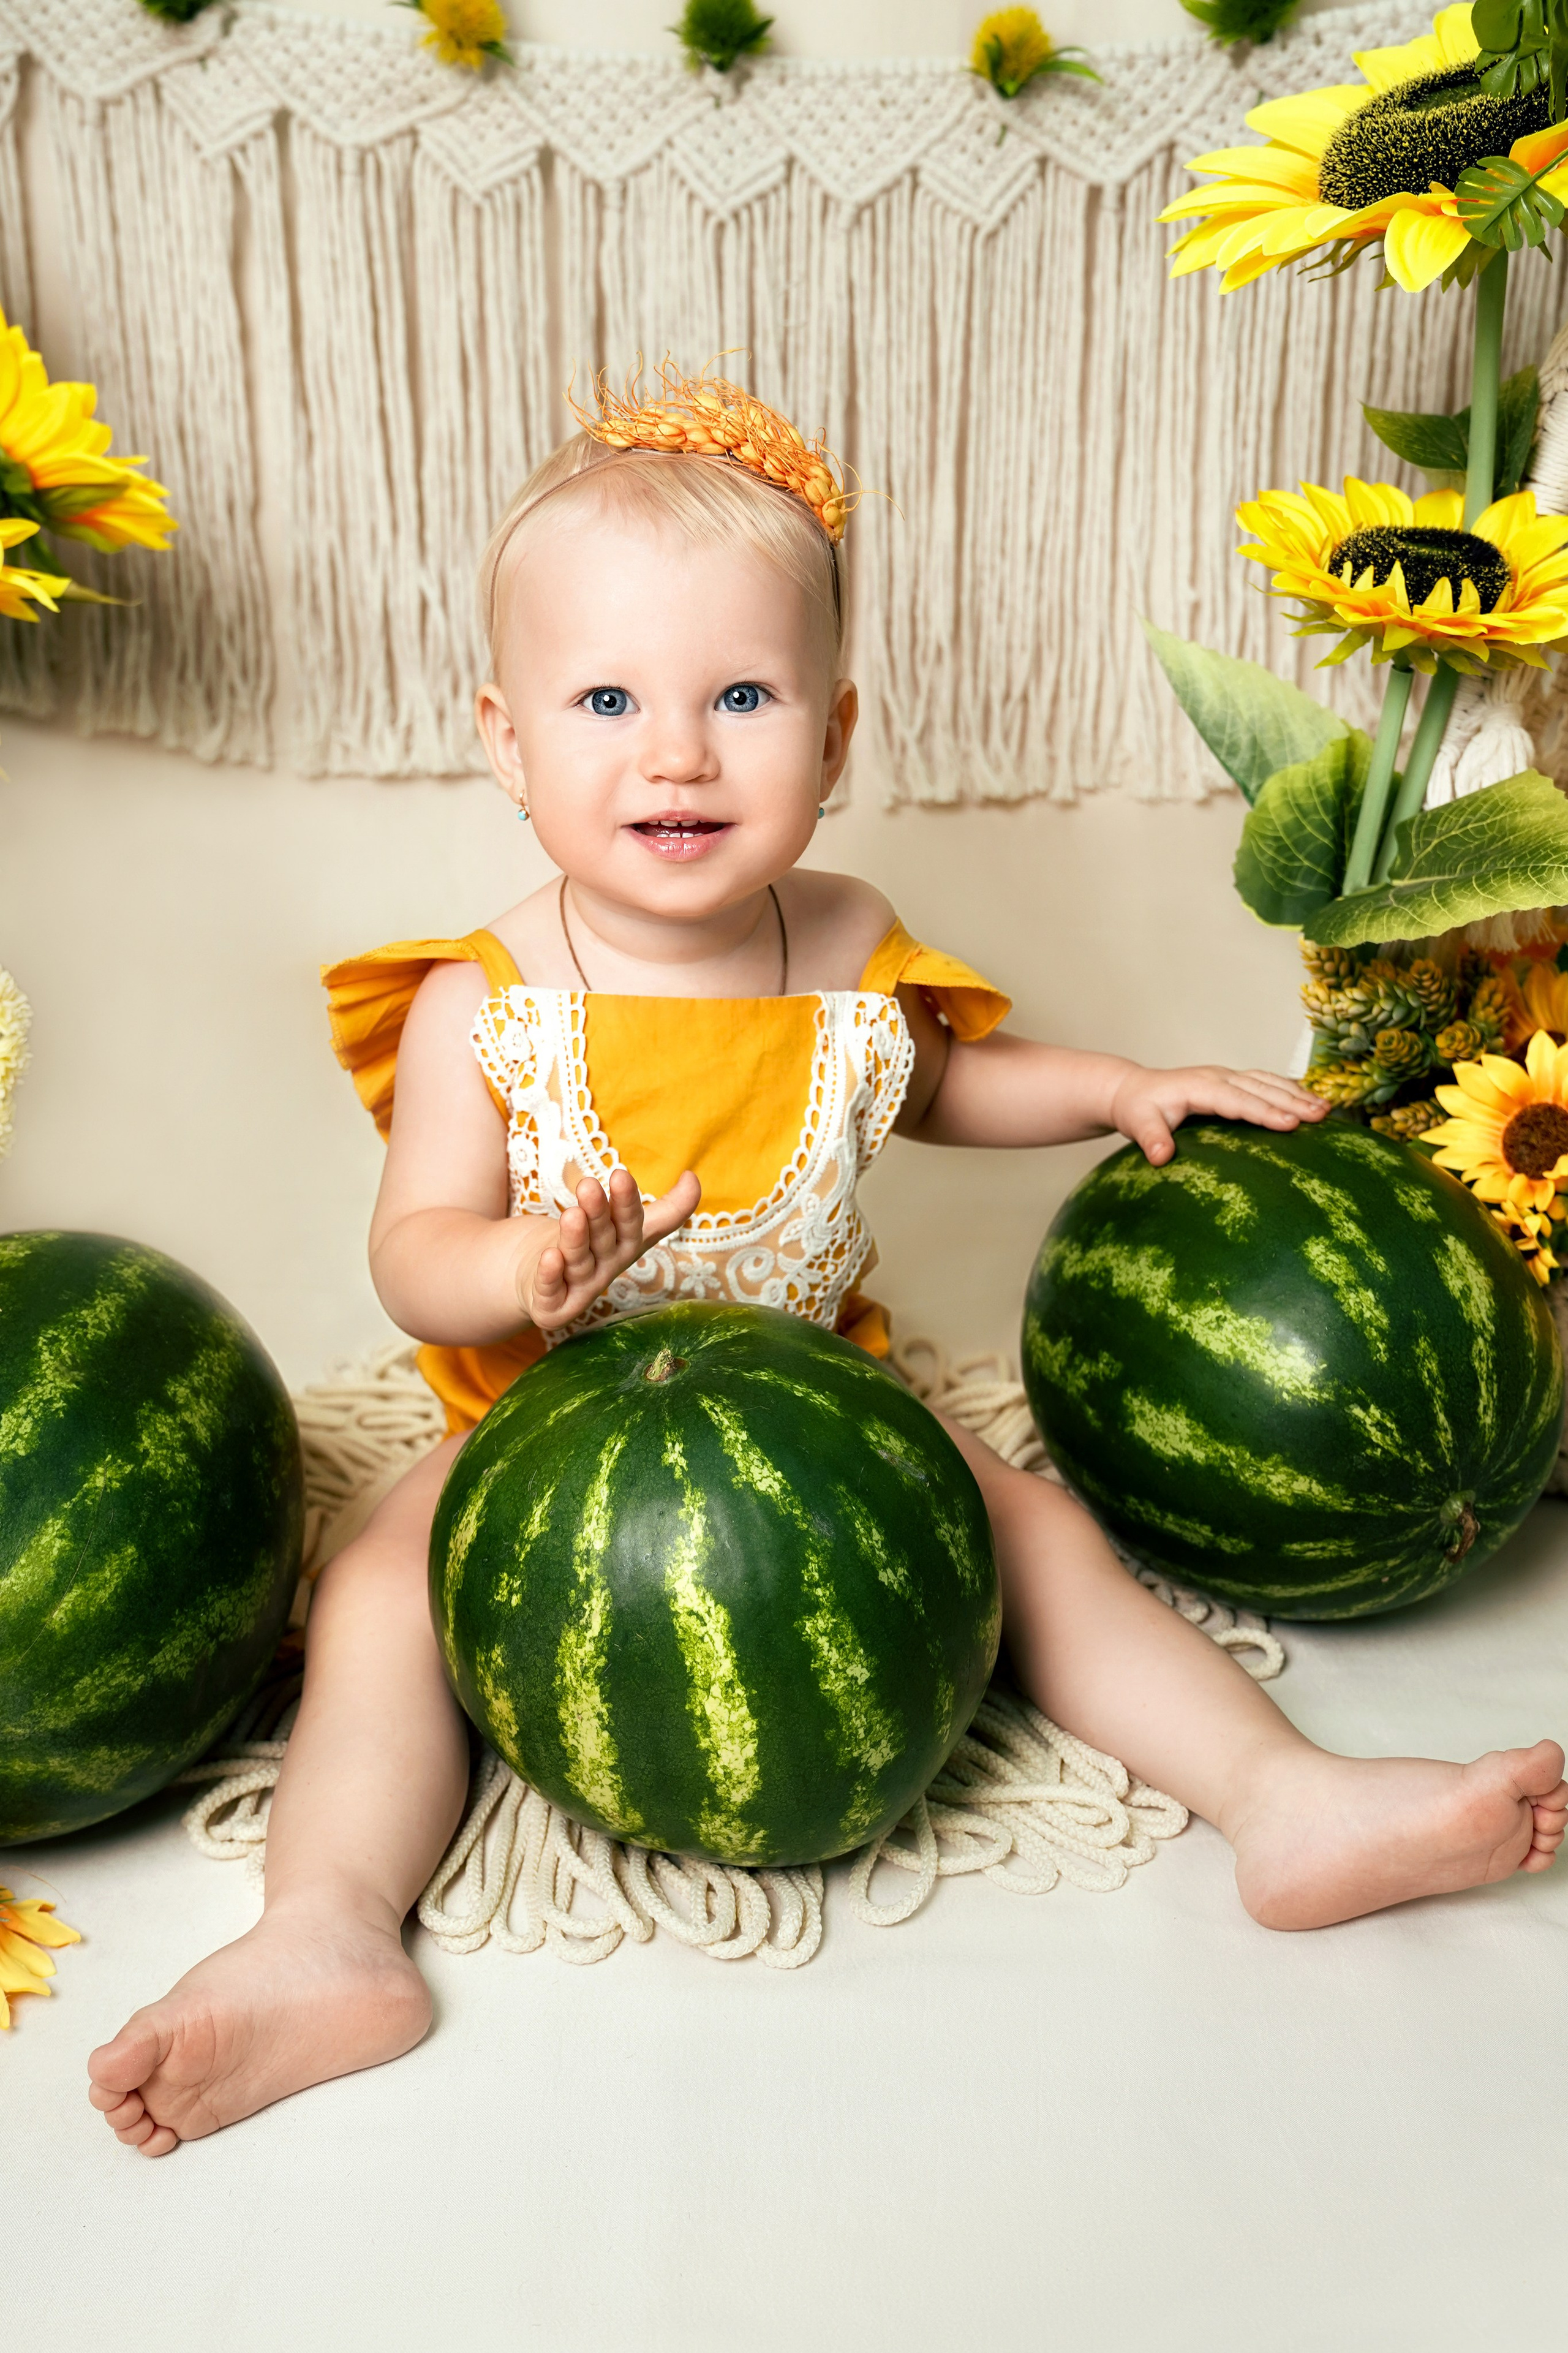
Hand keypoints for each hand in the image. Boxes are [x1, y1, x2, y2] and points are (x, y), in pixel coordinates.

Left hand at [515, 1165, 701, 1331]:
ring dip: (574, 1240)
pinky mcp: (553, 1306)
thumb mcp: (626, 1225)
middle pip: (602, 1239)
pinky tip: (550, 1256)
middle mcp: (605, 1266)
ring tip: (571, 1215)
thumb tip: (693, 1177)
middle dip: (598, 1214)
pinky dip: (550, 1275)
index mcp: (625, 1245)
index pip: (630, 1223)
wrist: (546, 1285)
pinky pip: (551, 1290)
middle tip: (589, 1187)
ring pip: (578, 1262)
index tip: (620, 1174)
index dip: (626, 1202)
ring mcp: (579, 1287)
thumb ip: (665, 1209)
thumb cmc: (591, 1246)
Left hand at [1109, 1064, 1326, 1166]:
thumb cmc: (1137, 1109)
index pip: (1237, 1100)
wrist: (1133, 1090)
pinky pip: (1265, 1083)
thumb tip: (1161, 1156)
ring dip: (1298, 1094)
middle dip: (1293, 1100)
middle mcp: (1218, 1077)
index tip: (1290, 1123)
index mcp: (1199, 1086)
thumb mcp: (1137, 1124)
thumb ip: (1150, 1138)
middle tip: (1322, 1116)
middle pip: (1260, 1087)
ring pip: (1268, 1081)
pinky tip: (1310, 1102)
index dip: (1264, 1111)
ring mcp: (1227, 1077)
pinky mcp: (1232, 1082)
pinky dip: (1289, 1090)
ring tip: (1327, 1110)